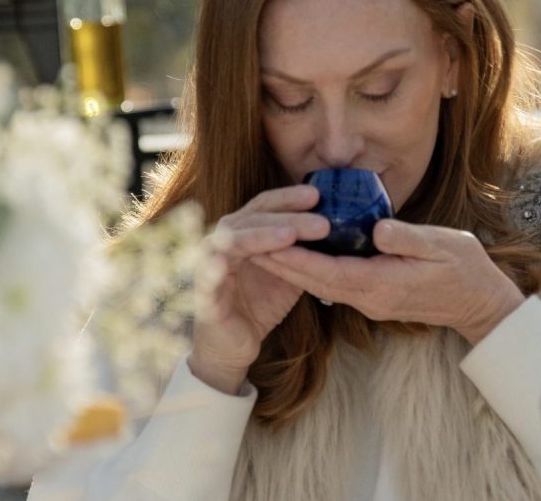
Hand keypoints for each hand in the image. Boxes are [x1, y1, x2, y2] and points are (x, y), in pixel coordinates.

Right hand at [189, 185, 330, 393]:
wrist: (233, 345)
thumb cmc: (259, 305)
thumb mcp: (288, 273)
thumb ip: (302, 251)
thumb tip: (337, 229)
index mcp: (242, 233)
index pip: (264, 206)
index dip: (288, 198)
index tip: (318, 195)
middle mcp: (222, 241)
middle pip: (252, 217)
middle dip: (286, 216)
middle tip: (321, 220)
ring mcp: (209, 263)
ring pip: (233, 239)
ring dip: (262, 235)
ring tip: (292, 235)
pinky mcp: (203, 290)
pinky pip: (212, 274)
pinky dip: (224, 265)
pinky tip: (247, 259)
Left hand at [252, 219, 525, 345]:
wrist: (481, 302)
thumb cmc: (465, 269)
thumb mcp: (443, 245)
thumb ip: (409, 239)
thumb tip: (379, 230)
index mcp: (382, 285)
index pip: (327, 273)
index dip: (295, 259)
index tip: (266, 244)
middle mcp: (369, 297)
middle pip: (314, 281)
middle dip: (280, 264)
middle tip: (247, 245)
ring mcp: (370, 300)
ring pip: (320, 284)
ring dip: (291, 267)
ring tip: (260, 248)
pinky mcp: (373, 296)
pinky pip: (333, 283)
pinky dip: (311, 269)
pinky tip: (295, 254)